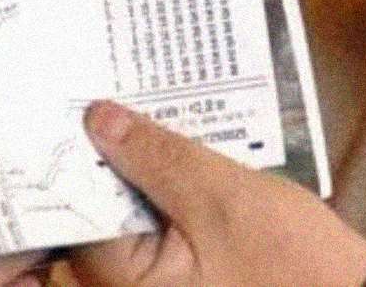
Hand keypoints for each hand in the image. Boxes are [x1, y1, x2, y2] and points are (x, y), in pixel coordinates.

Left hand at [69, 101, 365, 286]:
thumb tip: (97, 119)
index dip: (77, 157)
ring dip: (142, 172)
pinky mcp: (187, 279)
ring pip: (131, 218)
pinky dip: (167, 194)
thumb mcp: (221, 195)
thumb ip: (157, 157)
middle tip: (116, 98)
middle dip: (110, 159)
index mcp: (126, 283)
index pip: (75, 213)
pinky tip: (183, 154)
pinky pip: (159, 230)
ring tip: (151, 115)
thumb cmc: (290, 257)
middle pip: (99, 215)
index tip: (81, 106)